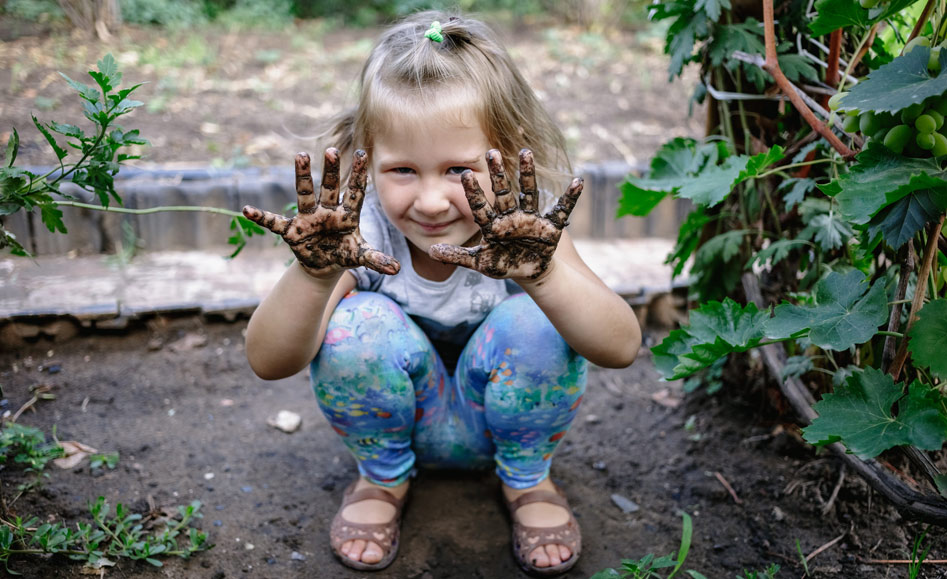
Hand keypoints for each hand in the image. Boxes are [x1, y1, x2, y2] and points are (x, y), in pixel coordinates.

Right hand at [242, 148, 399, 277]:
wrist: (324, 265)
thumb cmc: (344, 253)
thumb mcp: (359, 256)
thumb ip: (376, 260)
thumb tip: (397, 269)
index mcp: (347, 214)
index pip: (355, 192)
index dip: (358, 174)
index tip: (362, 153)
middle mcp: (327, 211)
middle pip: (330, 187)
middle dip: (331, 170)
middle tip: (332, 150)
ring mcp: (308, 218)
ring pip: (305, 194)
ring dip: (302, 176)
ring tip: (300, 155)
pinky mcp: (292, 230)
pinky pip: (274, 223)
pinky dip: (261, 217)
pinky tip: (248, 210)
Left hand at [429, 149, 581, 279]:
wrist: (529, 272)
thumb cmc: (503, 264)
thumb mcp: (479, 263)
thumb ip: (457, 256)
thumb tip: (431, 251)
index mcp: (493, 224)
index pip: (480, 205)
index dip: (473, 191)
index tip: (464, 174)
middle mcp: (511, 216)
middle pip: (503, 191)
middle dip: (498, 173)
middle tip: (490, 151)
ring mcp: (531, 218)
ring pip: (529, 192)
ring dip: (528, 174)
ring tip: (525, 152)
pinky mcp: (550, 227)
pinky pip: (562, 210)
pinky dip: (571, 197)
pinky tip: (579, 182)